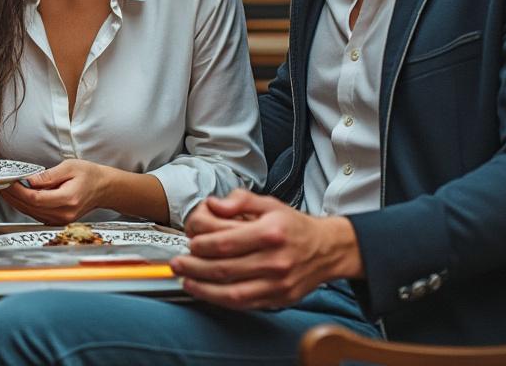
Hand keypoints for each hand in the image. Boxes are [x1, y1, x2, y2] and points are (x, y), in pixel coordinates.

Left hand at [0, 159, 110, 224]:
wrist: (104, 189)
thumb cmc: (89, 175)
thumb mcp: (69, 167)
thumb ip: (47, 176)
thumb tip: (28, 180)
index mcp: (67, 199)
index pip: (35, 199)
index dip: (18, 191)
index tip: (8, 181)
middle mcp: (63, 214)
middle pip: (30, 208)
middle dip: (12, 196)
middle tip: (0, 184)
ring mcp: (61, 220)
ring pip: (30, 213)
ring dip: (16, 202)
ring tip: (5, 189)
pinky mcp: (58, 221)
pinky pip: (36, 215)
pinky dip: (25, 206)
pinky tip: (17, 196)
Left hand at [170, 189, 361, 309]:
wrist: (328, 250)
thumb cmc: (293, 226)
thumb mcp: (269, 203)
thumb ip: (240, 200)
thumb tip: (214, 204)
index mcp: (271, 233)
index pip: (226, 243)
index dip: (201, 245)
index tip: (190, 243)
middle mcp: (276, 260)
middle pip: (224, 269)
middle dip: (194, 267)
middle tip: (177, 263)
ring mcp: (278, 284)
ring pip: (232, 293)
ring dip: (203, 289)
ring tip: (186, 281)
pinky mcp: (279, 299)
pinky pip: (245, 305)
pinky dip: (221, 301)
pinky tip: (207, 293)